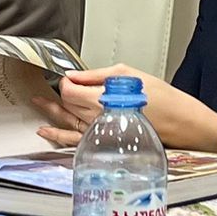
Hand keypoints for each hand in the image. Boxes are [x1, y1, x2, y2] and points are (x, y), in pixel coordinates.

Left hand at [34, 64, 216, 151]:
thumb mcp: (128, 75)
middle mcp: (95, 118)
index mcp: (100, 99)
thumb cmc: (160, 98)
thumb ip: (97, 75)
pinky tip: (46, 131)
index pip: (69, 90)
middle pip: (65, 104)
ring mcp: (98, 132)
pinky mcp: (103, 141)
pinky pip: (74, 140)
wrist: (179, 123)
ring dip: (50, 112)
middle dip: (57, 93)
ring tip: (36, 103)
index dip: (65, 80)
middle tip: (50, 85)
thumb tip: (75, 75)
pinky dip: (58, 135)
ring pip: (66, 122)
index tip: (70, 76)